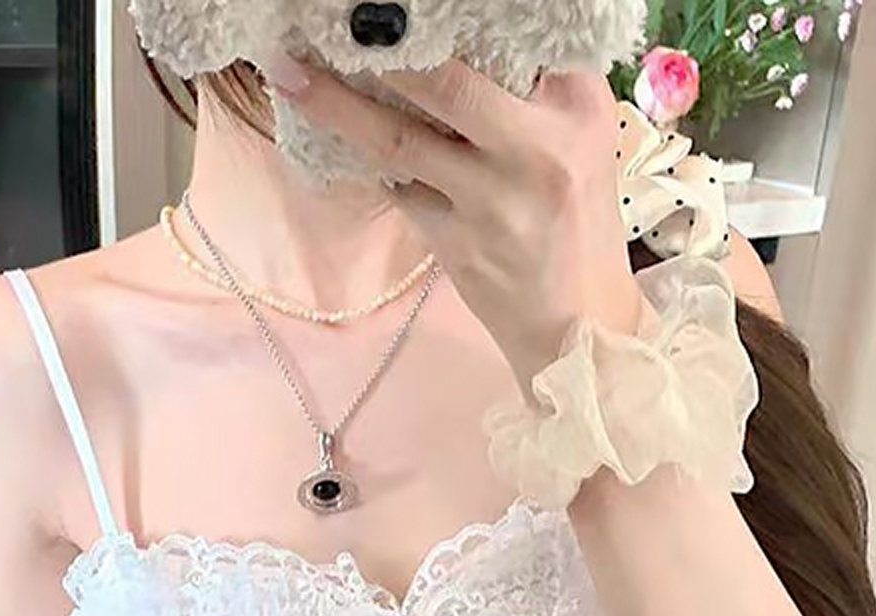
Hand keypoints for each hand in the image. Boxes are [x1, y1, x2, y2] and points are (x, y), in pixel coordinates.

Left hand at [260, 55, 644, 393]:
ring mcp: (488, 202)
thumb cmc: (579, 222)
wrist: (578, 324)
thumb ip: (541, 86)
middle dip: (378, 53)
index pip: (508, 46)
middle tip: (318, 30)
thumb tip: (468, 40)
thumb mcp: (585, 138)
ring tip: (290, 77)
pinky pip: (400, 190)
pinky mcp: (454, 244)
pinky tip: (334, 138)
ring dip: (338, 108)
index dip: (438, 27)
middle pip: (444, 87)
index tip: (386, 11)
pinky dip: (372, 162)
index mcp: (574, 111)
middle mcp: (533, 151)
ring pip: (400, 142)